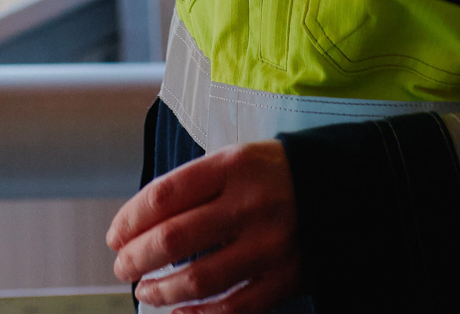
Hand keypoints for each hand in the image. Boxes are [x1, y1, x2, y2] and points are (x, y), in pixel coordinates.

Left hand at [107, 140, 301, 313]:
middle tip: (122, 267)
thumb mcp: (235, 160)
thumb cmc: (274, 175)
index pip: (164, 195)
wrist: (343, 189)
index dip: (130, 219)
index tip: (115, 235)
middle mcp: (250, 204)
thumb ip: (192, 187)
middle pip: (175, 238)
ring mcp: (269, 245)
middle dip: (137, 258)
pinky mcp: (286, 278)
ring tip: (144, 290)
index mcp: (232, 166)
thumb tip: (139, 226)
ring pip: (199, 278)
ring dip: (161, 290)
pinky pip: (234, 307)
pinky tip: (177, 313)